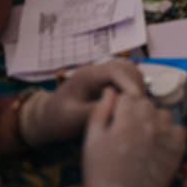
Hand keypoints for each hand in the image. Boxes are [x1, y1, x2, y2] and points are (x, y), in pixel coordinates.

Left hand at [20, 60, 147, 146]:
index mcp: (88, 75)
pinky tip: (130, 106)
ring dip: (136, 86)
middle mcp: (97, 71)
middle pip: (126, 67)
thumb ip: (93, 111)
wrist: (48, 119)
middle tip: (138, 105)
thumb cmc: (57, 119)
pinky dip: (133, 89)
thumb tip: (117, 106)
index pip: (115, 70)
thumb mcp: (72, 118)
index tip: (137, 100)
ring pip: (129, 71)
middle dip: (135, 84)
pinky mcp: (107, 83)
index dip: (129, 82)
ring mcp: (103, 76)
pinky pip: (127, 80)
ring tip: (135, 106)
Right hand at [78, 87, 185, 186]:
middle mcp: (149, 123)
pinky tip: (159, 143)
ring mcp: (166, 136)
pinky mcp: (177, 151)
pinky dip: (171, 132)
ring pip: (164, 114)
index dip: (121, 106)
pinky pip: (180, 129)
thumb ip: (100, 111)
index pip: (128, 95)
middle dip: (137, 111)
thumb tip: (110, 90)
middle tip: (129, 129)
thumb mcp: (91, 139)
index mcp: (126, 119)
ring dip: (155, 120)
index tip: (117, 119)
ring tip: (144, 136)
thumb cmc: (99, 173)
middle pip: (147, 103)